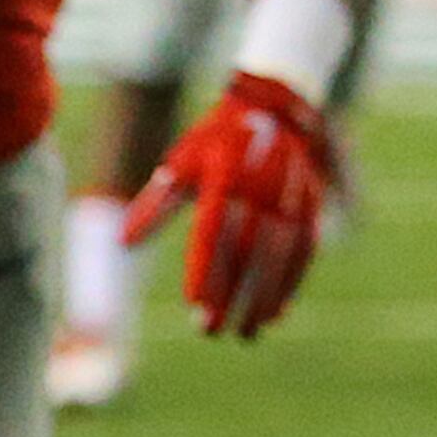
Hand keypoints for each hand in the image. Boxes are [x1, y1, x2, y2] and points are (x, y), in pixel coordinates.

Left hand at [122, 70, 332, 338]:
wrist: (274, 104)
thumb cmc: (215, 140)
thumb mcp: (180, 162)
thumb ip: (155, 203)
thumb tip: (124, 242)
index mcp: (226, 173)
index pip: (214, 229)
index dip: (205, 268)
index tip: (193, 304)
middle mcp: (264, 184)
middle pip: (249, 249)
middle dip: (233, 293)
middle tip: (212, 331)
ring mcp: (293, 194)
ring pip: (281, 254)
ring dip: (265, 297)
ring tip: (246, 332)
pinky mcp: (313, 202)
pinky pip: (305, 248)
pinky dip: (292, 282)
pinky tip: (278, 312)